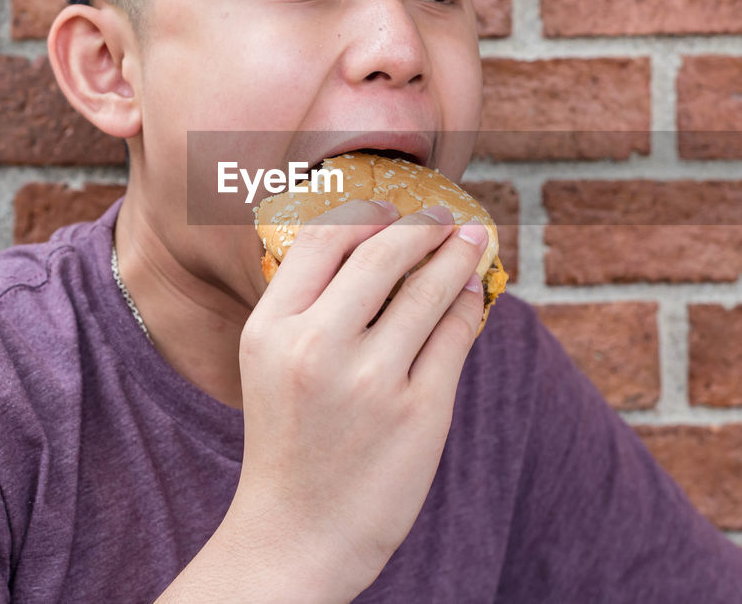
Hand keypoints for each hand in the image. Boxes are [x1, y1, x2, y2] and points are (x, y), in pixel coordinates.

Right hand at [225, 198, 487, 597]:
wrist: (296, 536)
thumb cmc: (288, 442)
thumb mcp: (268, 364)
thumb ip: (306, 306)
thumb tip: (372, 244)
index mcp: (271, 329)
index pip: (325, 238)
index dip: (367, 211)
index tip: (393, 205)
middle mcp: (318, 347)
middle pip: (384, 252)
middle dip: (423, 226)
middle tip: (444, 216)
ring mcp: (373, 380)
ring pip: (430, 288)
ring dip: (456, 255)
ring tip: (471, 241)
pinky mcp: (420, 411)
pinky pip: (456, 334)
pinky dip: (469, 303)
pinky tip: (473, 291)